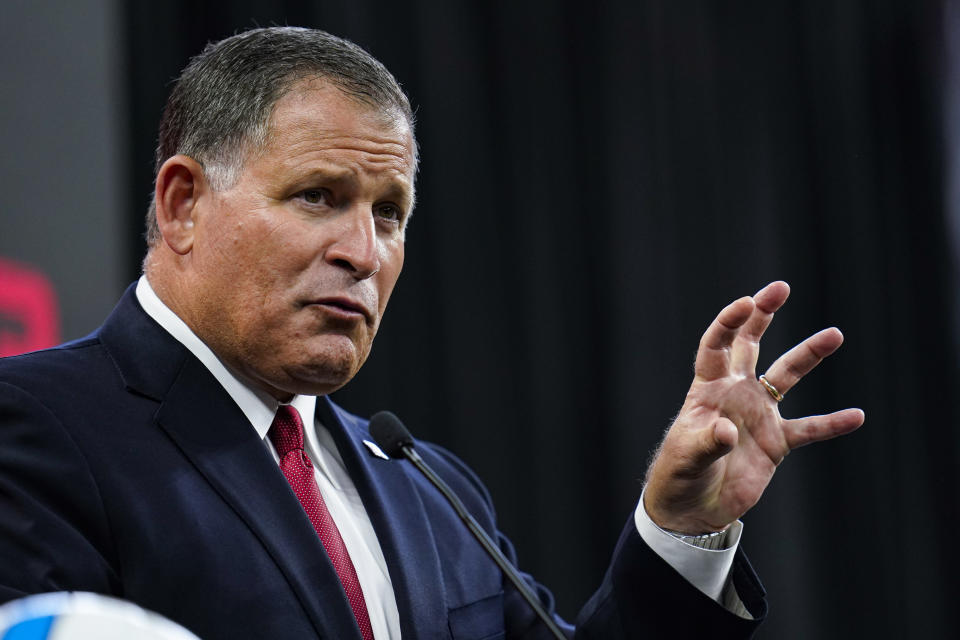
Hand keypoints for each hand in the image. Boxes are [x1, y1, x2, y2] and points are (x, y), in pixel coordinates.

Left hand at [643, 281, 864, 533]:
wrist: (692, 508)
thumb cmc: (678, 476)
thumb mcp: (686, 458)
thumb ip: (707, 442)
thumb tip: (728, 431)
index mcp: (707, 390)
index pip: (717, 347)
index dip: (729, 323)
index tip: (747, 303)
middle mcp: (735, 394)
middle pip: (750, 346)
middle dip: (763, 316)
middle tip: (780, 288)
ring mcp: (757, 415)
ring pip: (786, 377)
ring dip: (808, 356)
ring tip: (834, 334)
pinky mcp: (776, 443)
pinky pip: (809, 428)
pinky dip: (831, 423)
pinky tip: (856, 416)